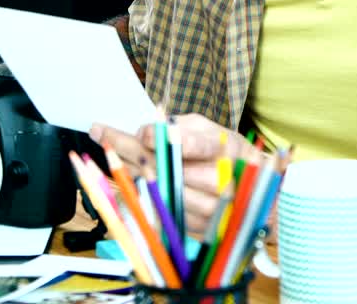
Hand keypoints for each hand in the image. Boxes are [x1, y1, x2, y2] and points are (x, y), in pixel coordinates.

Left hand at [90, 113, 261, 237]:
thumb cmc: (228, 154)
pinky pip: (159, 212)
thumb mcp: (212, 131)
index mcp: (223, 150)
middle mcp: (217, 181)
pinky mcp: (196, 227)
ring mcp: (206, 209)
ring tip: (107, 155)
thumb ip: (182, 128)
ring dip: (128, 173)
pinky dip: (137, 197)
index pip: (185, 144)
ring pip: (157, 191)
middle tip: (100, 132)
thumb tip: (146, 133)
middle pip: (163, 167)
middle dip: (127, 148)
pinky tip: (119, 182)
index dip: (157, 137)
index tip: (134, 129)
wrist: (256, 194)